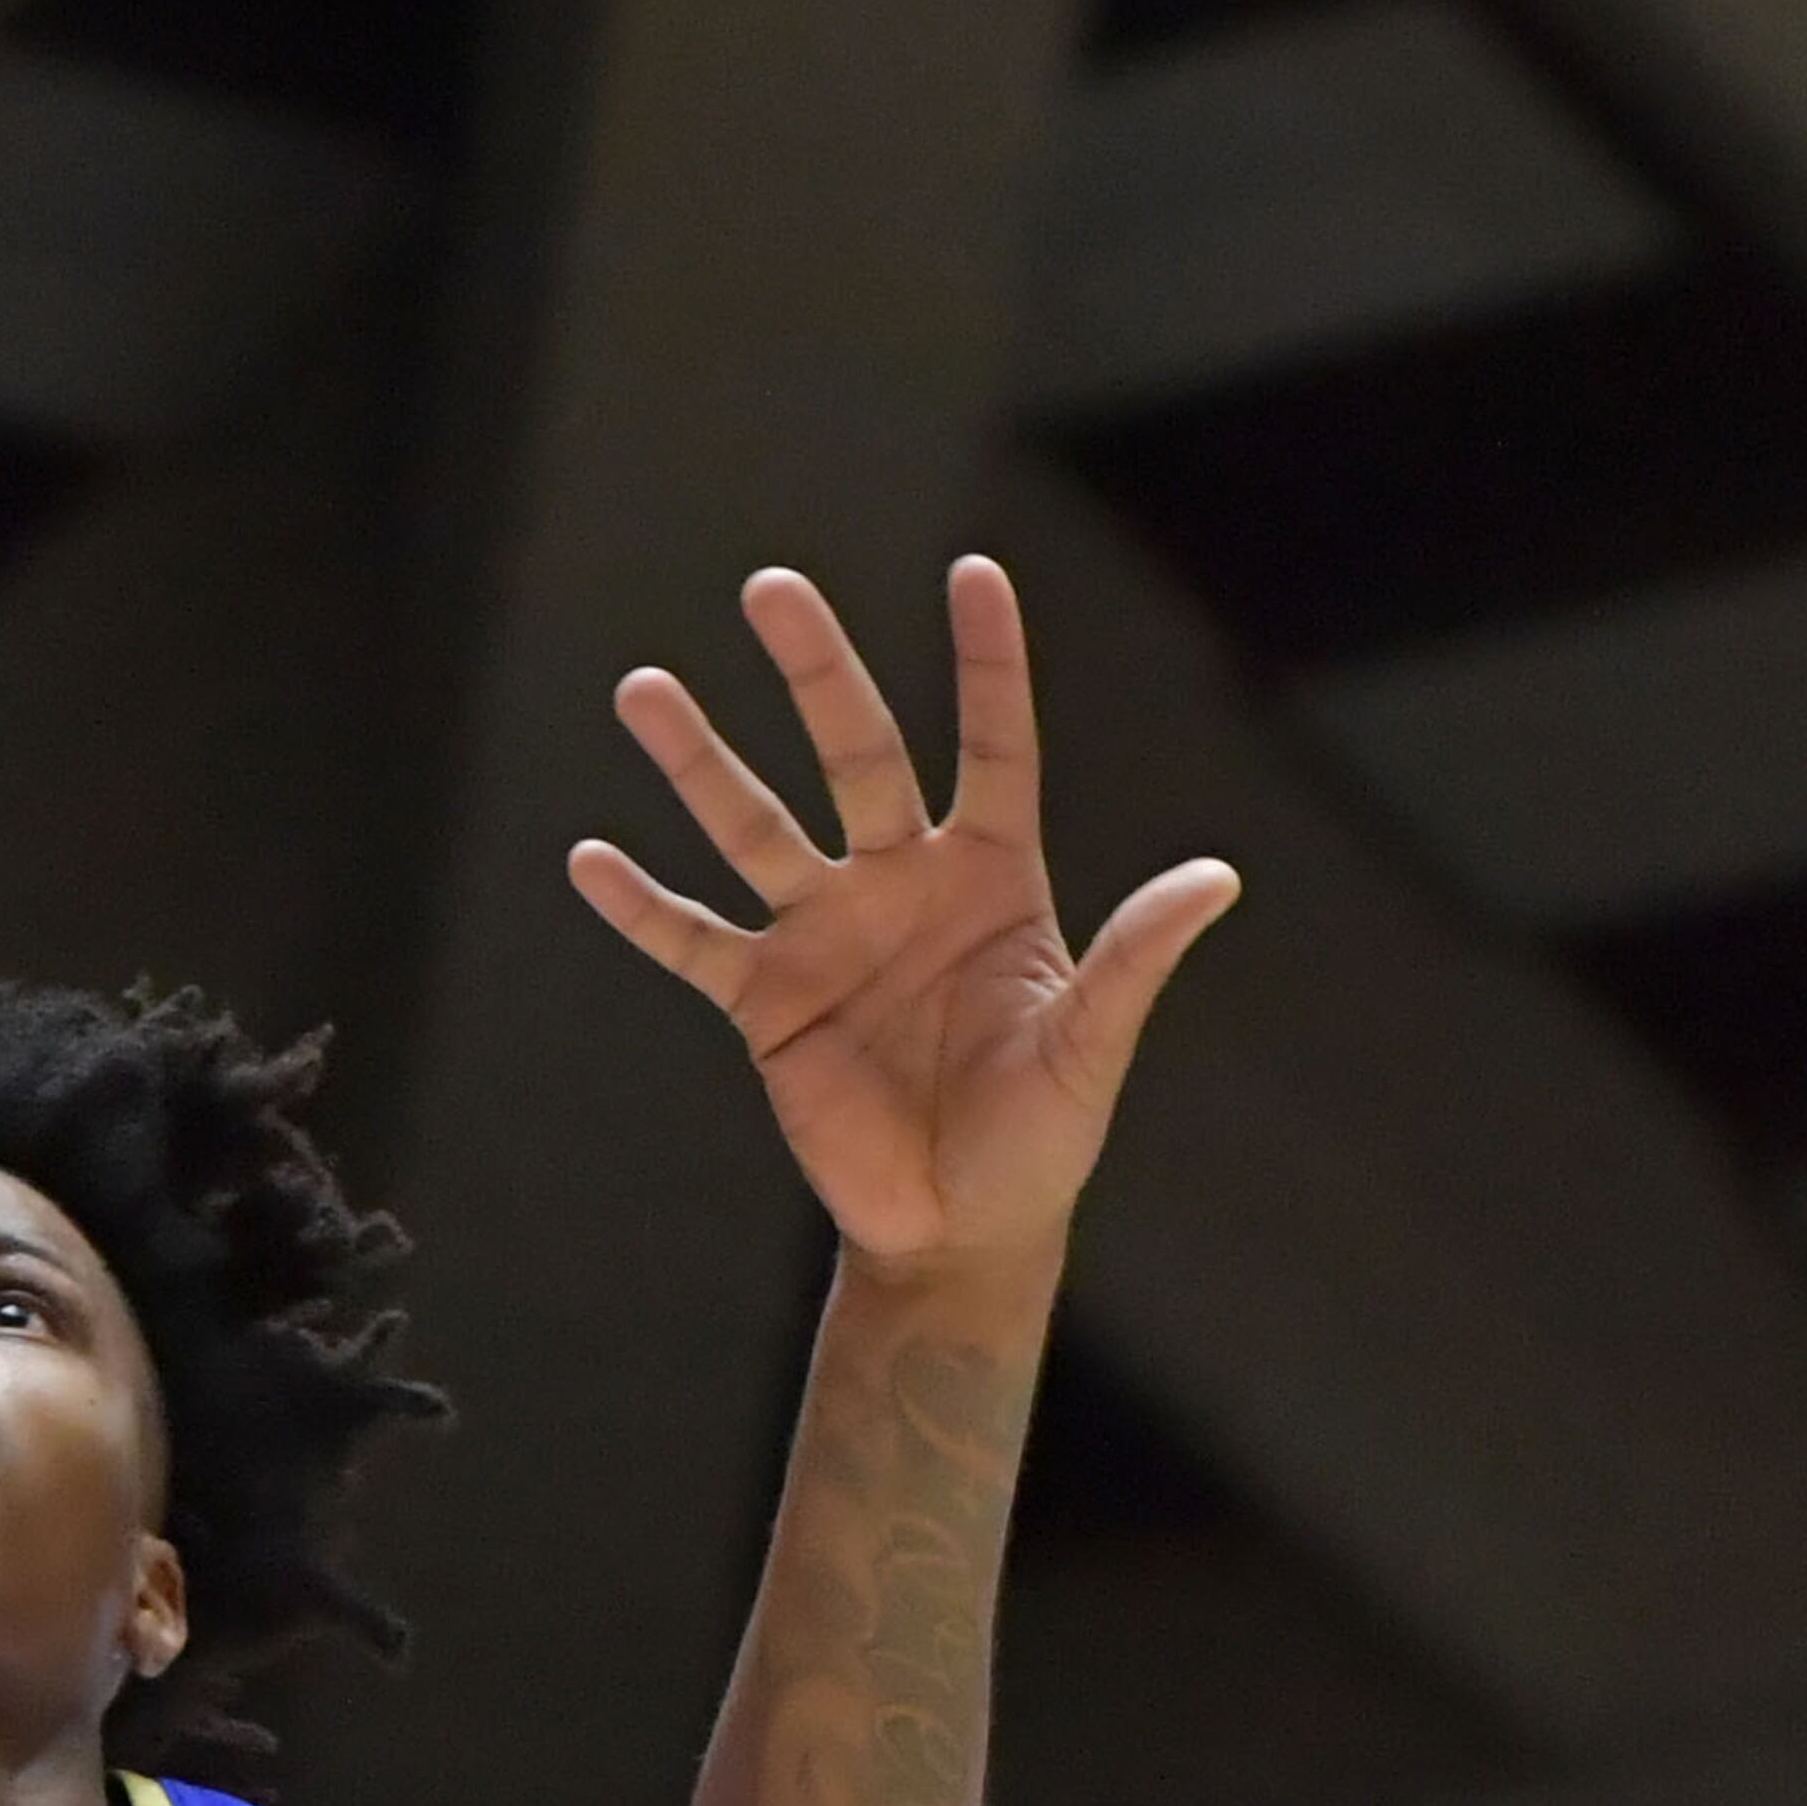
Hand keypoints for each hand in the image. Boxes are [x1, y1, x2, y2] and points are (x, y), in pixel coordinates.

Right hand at [567, 559, 1234, 1296]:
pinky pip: (692, 941)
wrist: (957, 1231)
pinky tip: (588, 858)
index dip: (987, 664)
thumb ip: (1134, 959)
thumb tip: (1218, 880)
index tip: (973, 573)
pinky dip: (641, 906)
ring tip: (643, 691)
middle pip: (854, 753)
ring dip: (698, 763)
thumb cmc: (1040, 1138)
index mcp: (992, 878)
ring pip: (753, 827)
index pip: (993, 747)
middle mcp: (901, 884)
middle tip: (771, 588)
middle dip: (816, 672)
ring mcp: (825, 936)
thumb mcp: (1090, 1048)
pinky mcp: (766, 1001)